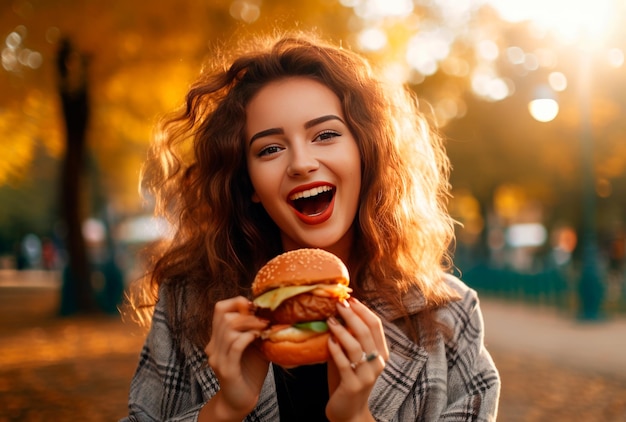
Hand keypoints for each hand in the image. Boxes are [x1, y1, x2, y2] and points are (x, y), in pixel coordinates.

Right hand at [203, 296, 268, 419]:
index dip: (237, 302)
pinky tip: (257, 338)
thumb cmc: (250, 371)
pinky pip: (235, 346)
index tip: (254, 308)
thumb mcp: (255, 344)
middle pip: (224, 315)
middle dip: (247, 314)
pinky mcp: (226, 369)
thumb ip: (256, 328)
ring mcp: (218, 358)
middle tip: (264, 320)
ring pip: (229, 329)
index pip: (219, 308)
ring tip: (264, 329)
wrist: (241, 400)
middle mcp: (214, 346)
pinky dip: (248, 337)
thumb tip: (269, 310)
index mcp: (218, 337)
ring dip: (250, 325)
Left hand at [325, 297, 388, 421]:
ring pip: (356, 346)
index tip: (350, 299)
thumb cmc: (347, 381)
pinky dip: (335, 349)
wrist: (349, 413)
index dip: (363, 310)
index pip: (376, 325)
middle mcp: (377, 363)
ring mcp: (367, 375)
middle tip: (338, 304)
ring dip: (342, 330)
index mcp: (380, 353)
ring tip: (329, 320)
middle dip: (352, 315)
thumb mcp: (351, 357)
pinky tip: (328, 340)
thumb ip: (348, 339)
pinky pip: (344, 363)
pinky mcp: (353, 385)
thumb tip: (335, 313)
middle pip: (366, 331)